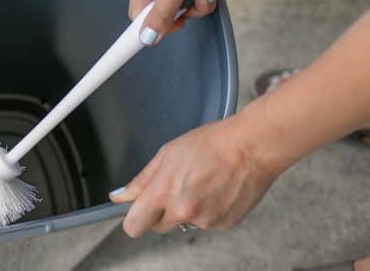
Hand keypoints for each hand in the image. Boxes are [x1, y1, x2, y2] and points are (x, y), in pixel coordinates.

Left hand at [108, 114, 280, 236]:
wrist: (250, 147)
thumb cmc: (211, 144)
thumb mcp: (167, 154)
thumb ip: (142, 180)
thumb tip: (120, 196)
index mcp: (164, 192)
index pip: (134, 226)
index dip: (134, 219)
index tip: (137, 211)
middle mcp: (183, 211)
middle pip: (158, 226)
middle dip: (161, 212)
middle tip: (174, 187)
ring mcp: (205, 220)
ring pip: (184, 223)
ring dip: (187, 210)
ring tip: (200, 183)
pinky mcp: (224, 224)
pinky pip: (207, 222)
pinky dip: (208, 210)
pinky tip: (216, 189)